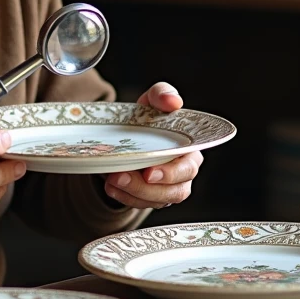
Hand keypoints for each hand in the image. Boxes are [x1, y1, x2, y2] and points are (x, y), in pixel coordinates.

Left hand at [102, 82, 202, 209]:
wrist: (128, 131)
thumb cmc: (148, 116)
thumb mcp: (152, 100)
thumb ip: (162, 94)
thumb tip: (174, 102)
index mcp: (190, 149)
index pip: (188, 167)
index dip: (171, 174)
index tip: (149, 173)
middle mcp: (183, 172)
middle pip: (175, 190)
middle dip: (147, 188)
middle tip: (120, 177)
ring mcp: (168, 188)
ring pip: (157, 201)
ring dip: (132, 193)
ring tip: (110, 180)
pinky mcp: (151, 197)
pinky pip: (141, 203)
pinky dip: (125, 197)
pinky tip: (110, 187)